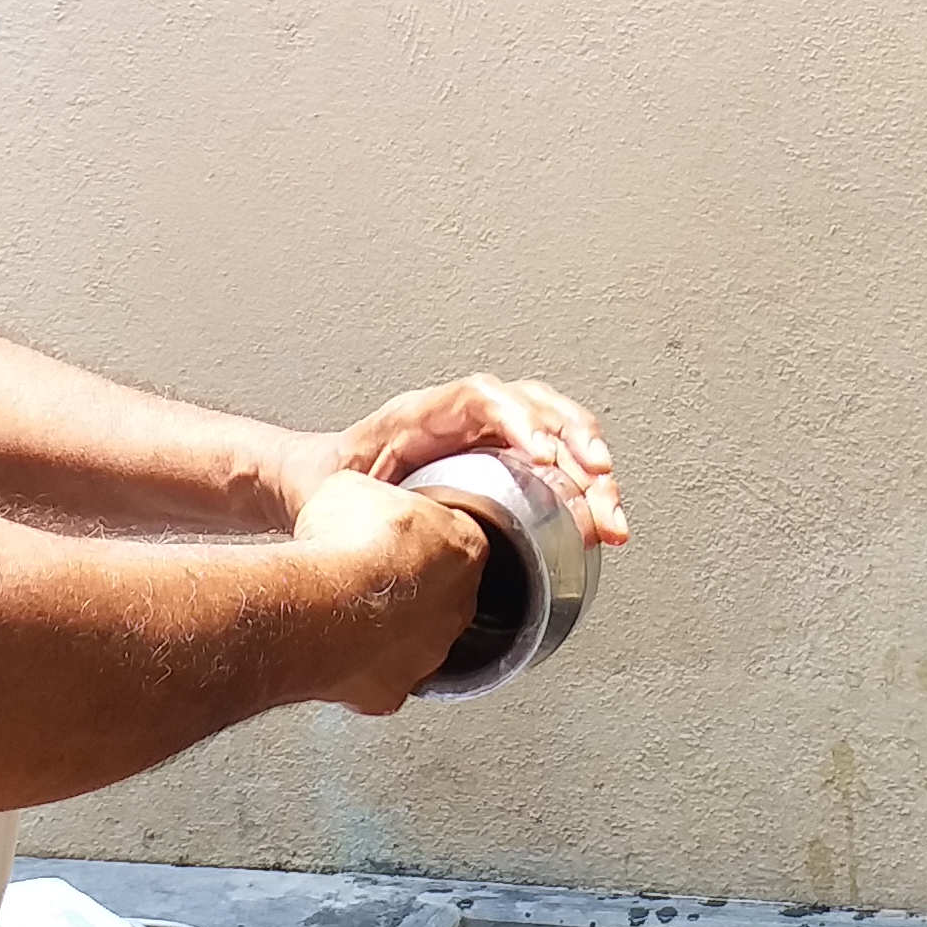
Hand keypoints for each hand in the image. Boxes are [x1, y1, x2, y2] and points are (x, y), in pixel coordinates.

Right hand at [294, 465, 489, 711]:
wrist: (316, 608)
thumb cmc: (342, 547)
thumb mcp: (354, 487)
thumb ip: (376, 498)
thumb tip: (361, 502)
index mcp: (464, 547)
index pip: (458, 535)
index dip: (423, 532)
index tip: (398, 532)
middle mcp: (458, 604)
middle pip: (443, 590)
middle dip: (411, 583)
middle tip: (371, 571)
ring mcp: (431, 652)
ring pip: (416, 637)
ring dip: (390, 625)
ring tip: (350, 610)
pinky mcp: (395, 689)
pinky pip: (382, 675)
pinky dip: (362, 664)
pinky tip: (338, 646)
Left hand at [317, 375, 629, 543]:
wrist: (316, 480)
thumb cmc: (325, 479)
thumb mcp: (332, 488)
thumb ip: (350, 500)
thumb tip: (368, 527)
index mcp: (422, 413)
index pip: (482, 399)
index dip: (519, 420)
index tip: (543, 454)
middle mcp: (462, 415)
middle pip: (534, 409)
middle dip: (574, 443)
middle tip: (599, 483)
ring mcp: (485, 431)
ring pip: (554, 430)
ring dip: (590, 466)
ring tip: (611, 506)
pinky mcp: (500, 457)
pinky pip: (552, 457)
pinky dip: (581, 482)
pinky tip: (600, 512)